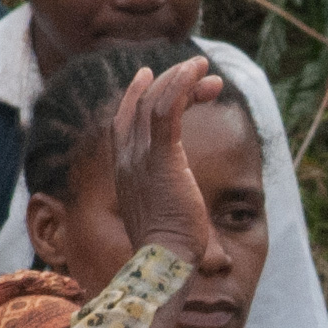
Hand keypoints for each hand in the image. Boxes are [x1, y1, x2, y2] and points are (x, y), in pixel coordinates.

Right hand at [106, 55, 222, 267]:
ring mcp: (141, 156)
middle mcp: (127, 157)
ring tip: (204, 66)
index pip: (123, 118)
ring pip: (156, 100)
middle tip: (200, 73)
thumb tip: (179, 194)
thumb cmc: (170, 246)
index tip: (154, 75)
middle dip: (172, 82)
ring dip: (181, 77)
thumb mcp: (161, 212)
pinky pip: (168, 108)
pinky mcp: (162, 157)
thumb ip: (164, 194)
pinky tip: (200, 75)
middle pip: (142, 103)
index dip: (137, 93)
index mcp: (123, 169)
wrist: (165, 261)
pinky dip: (183, 85)